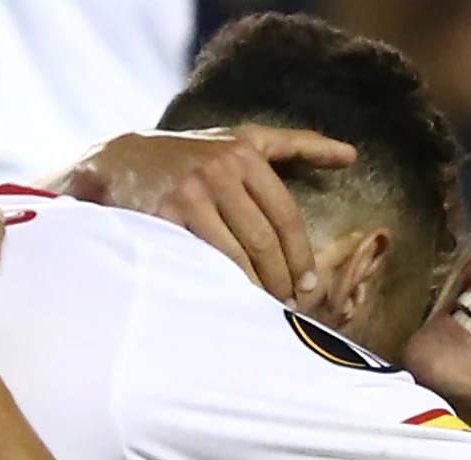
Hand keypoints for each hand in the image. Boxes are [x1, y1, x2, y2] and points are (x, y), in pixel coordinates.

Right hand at [61, 125, 353, 305]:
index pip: (285, 214)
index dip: (300, 255)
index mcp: (245, 152)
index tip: (308, 284)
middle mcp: (220, 169)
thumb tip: (351, 155)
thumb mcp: (240, 139)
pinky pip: (202, 260)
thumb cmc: (190, 154)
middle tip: (288, 304)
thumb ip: (295, 146)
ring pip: (235, 253)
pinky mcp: (164, 216)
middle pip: (264, 238)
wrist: (119, 160)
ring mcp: (191, 192)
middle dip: (280, 277)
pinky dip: (219, 283)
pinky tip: (229, 299)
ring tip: (264, 308)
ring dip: (254, 288)